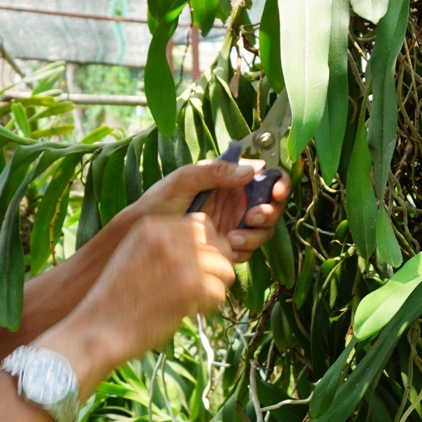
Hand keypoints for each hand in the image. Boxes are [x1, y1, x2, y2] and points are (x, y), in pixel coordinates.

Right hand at [46, 214, 237, 384]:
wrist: (97, 330)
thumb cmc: (117, 299)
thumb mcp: (133, 255)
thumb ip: (164, 242)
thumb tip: (207, 234)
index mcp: (152, 226)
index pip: (202, 225)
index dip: (205, 248)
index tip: (192, 269)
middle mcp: (168, 237)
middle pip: (219, 244)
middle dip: (215, 266)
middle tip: (197, 288)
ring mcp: (180, 261)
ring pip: (225, 268)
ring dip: (214, 288)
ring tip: (192, 301)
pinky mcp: (190, 287)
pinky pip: (220, 293)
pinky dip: (208, 308)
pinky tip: (186, 313)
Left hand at [127, 158, 291, 262]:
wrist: (141, 235)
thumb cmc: (159, 200)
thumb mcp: (184, 179)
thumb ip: (216, 171)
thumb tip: (250, 171)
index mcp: (230, 178)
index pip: (267, 176)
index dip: (279, 184)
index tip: (276, 192)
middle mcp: (237, 200)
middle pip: (272, 206)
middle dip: (269, 213)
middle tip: (252, 218)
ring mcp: (234, 223)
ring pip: (263, 230)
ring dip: (256, 235)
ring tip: (232, 238)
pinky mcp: (228, 245)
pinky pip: (248, 250)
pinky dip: (244, 250)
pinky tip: (226, 249)